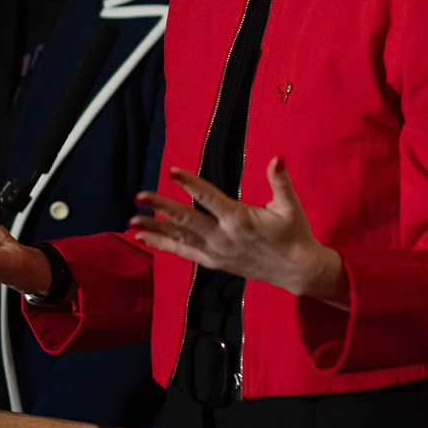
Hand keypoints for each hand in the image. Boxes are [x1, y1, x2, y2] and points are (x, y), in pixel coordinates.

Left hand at [132, 160, 346, 308]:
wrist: (297, 270)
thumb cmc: (294, 234)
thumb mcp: (290, 207)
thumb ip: (280, 182)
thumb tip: (278, 157)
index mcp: (239, 220)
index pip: (209, 198)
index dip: (189, 183)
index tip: (171, 171)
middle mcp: (223, 237)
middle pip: (186, 219)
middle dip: (161, 207)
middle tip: (139, 196)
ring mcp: (216, 252)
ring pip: (180, 238)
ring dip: (154, 229)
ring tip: (131, 221)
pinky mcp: (214, 262)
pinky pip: (184, 252)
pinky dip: (164, 244)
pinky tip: (145, 237)